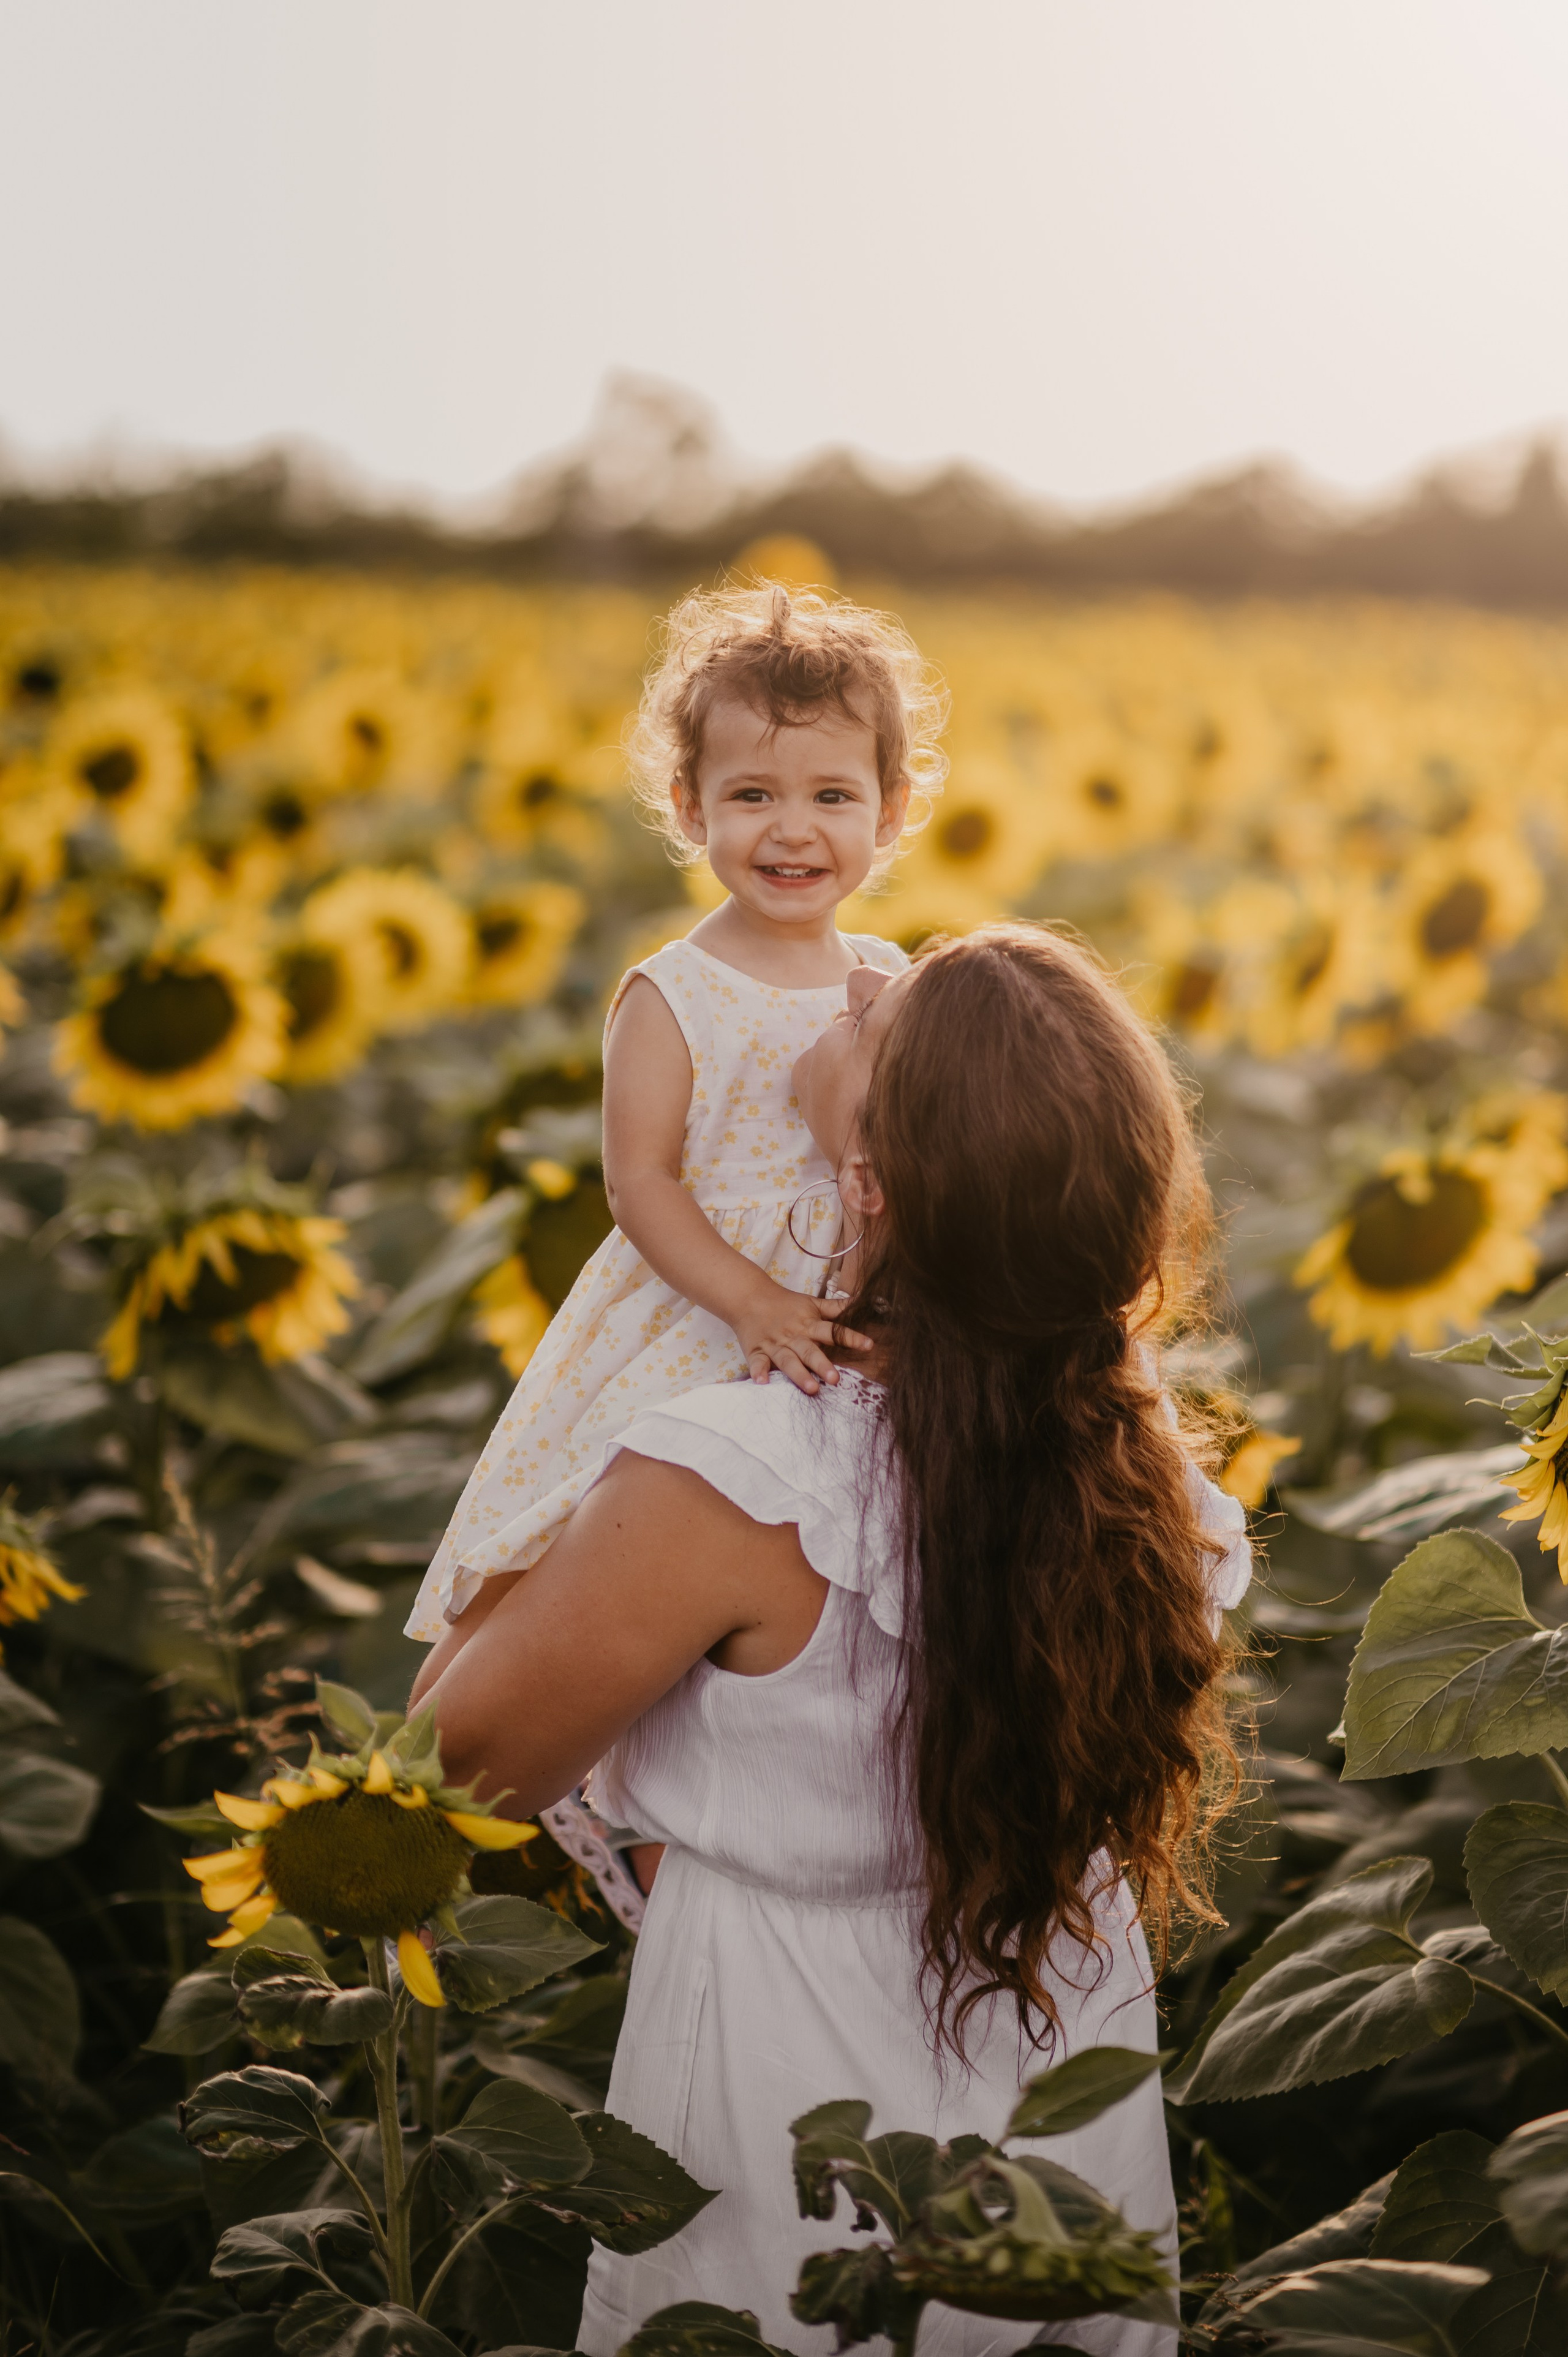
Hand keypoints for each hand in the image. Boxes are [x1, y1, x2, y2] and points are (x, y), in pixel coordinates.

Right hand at [732, 1281, 871, 1393]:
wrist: (749, 1296)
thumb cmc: (786, 1303)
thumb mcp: (812, 1303)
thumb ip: (836, 1307)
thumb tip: (863, 1300)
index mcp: (809, 1324)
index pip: (833, 1331)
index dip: (851, 1338)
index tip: (869, 1345)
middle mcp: (794, 1335)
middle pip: (810, 1351)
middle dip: (822, 1364)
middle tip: (835, 1379)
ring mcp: (775, 1344)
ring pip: (788, 1360)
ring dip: (798, 1374)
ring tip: (811, 1388)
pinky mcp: (756, 1350)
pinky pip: (758, 1362)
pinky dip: (759, 1371)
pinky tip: (762, 1382)